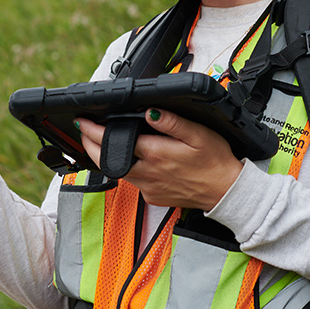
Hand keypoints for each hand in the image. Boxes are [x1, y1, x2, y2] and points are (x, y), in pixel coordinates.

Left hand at [77, 109, 242, 209]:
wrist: (226, 192)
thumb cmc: (215, 161)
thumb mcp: (198, 134)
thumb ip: (172, 122)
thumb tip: (149, 111)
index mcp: (156, 154)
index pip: (115, 141)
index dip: (94, 130)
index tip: (83, 121)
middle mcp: (147, 173)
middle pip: (106, 160)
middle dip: (89, 145)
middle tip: (83, 130)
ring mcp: (148, 187)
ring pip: (116, 172)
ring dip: (104, 157)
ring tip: (100, 141)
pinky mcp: (153, 197)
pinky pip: (133, 182)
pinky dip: (125, 169)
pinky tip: (130, 159)